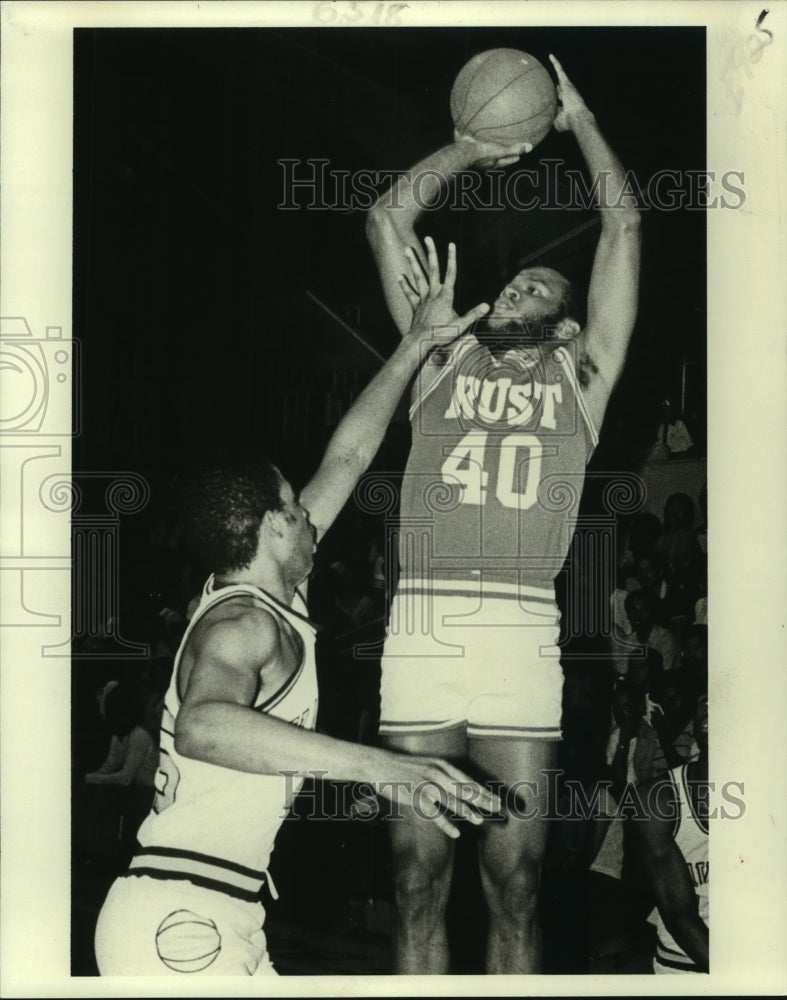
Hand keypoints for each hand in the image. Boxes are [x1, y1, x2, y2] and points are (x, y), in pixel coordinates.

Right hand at [372, 748, 502, 838]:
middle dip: (483, 800)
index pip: (468, 780)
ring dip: (467, 811)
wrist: (378, 763)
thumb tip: (458, 786)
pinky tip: (456, 833)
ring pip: (451, 800)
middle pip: (464, 789)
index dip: (484, 791)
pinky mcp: (415, 796)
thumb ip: (442, 774)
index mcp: (441, 764)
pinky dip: (445, 824)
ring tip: (480, 821)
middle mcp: (437, 773)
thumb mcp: (426, 764)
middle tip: (499, 810)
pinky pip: (433, 813)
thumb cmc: (402, 766)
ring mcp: (426, 784)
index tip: (498, 800)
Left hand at [399, 236, 487, 349]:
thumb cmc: (441, 334)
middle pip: (432, 269)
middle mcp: (433, 293)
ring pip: (418, 277)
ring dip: (413, 262)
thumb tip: (487, 305)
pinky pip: (409, 293)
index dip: (451, 258)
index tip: (451, 243)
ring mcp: (423, 298)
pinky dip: (404, 284)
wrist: (421, 342)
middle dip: (431, 252)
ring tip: (407, 249)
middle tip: (428, 238)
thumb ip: (473, 314)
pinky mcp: (415, 306)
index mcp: (445, 296)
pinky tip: (399, 276)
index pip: (451, 273)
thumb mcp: (461, 325)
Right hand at [454, 129, 531, 168]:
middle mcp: (483, 159)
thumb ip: (513, 149)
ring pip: (483, 146)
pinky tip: (473, 122)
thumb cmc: (481, 153)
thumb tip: (530, 148)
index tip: (518, 157)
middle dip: (500, 152)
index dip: (512, 158)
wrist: (462, 151)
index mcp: (492, 162)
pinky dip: (474, 132)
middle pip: (494, 156)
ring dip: (487, 142)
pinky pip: (472, 137)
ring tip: (490, 135)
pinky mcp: (466, 144)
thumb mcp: (500, 151)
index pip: (505, 161)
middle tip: (507, 147)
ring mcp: (474, 153)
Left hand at [549, 54, 590, 131]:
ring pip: (561, 75)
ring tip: (551, 58)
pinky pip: (560, 70)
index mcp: (566, 104)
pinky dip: (555, 63)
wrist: (576, 118)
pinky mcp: (566, 82)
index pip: (560, 99)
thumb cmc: (568, 122)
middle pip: (560, 87)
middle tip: (553, 81)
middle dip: (558, 86)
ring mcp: (568, 88)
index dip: (557, 98)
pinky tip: (550, 56)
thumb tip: (545, 120)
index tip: (554, 99)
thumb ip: (552, 118)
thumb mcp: (557, 121)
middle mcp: (567, 94)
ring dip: (556, 67)